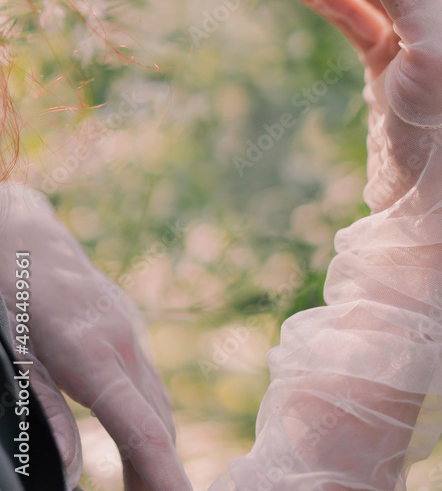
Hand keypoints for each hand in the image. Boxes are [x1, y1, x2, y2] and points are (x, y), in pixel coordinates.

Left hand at [0, 185, 191, 490]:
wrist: (25, 234)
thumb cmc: (12, 292)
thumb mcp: (16, 354)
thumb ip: (46, 413)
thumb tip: (76, 472)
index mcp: (93, 354)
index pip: (143, 431)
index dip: (167, 476)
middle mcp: (123, 343)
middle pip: (158, 424)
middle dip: (165, 475)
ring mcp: (130, 332)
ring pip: (158, 403)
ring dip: (159, 452)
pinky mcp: (127, 328)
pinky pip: (149, 383)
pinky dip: (151, 421)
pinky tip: (140, 444)